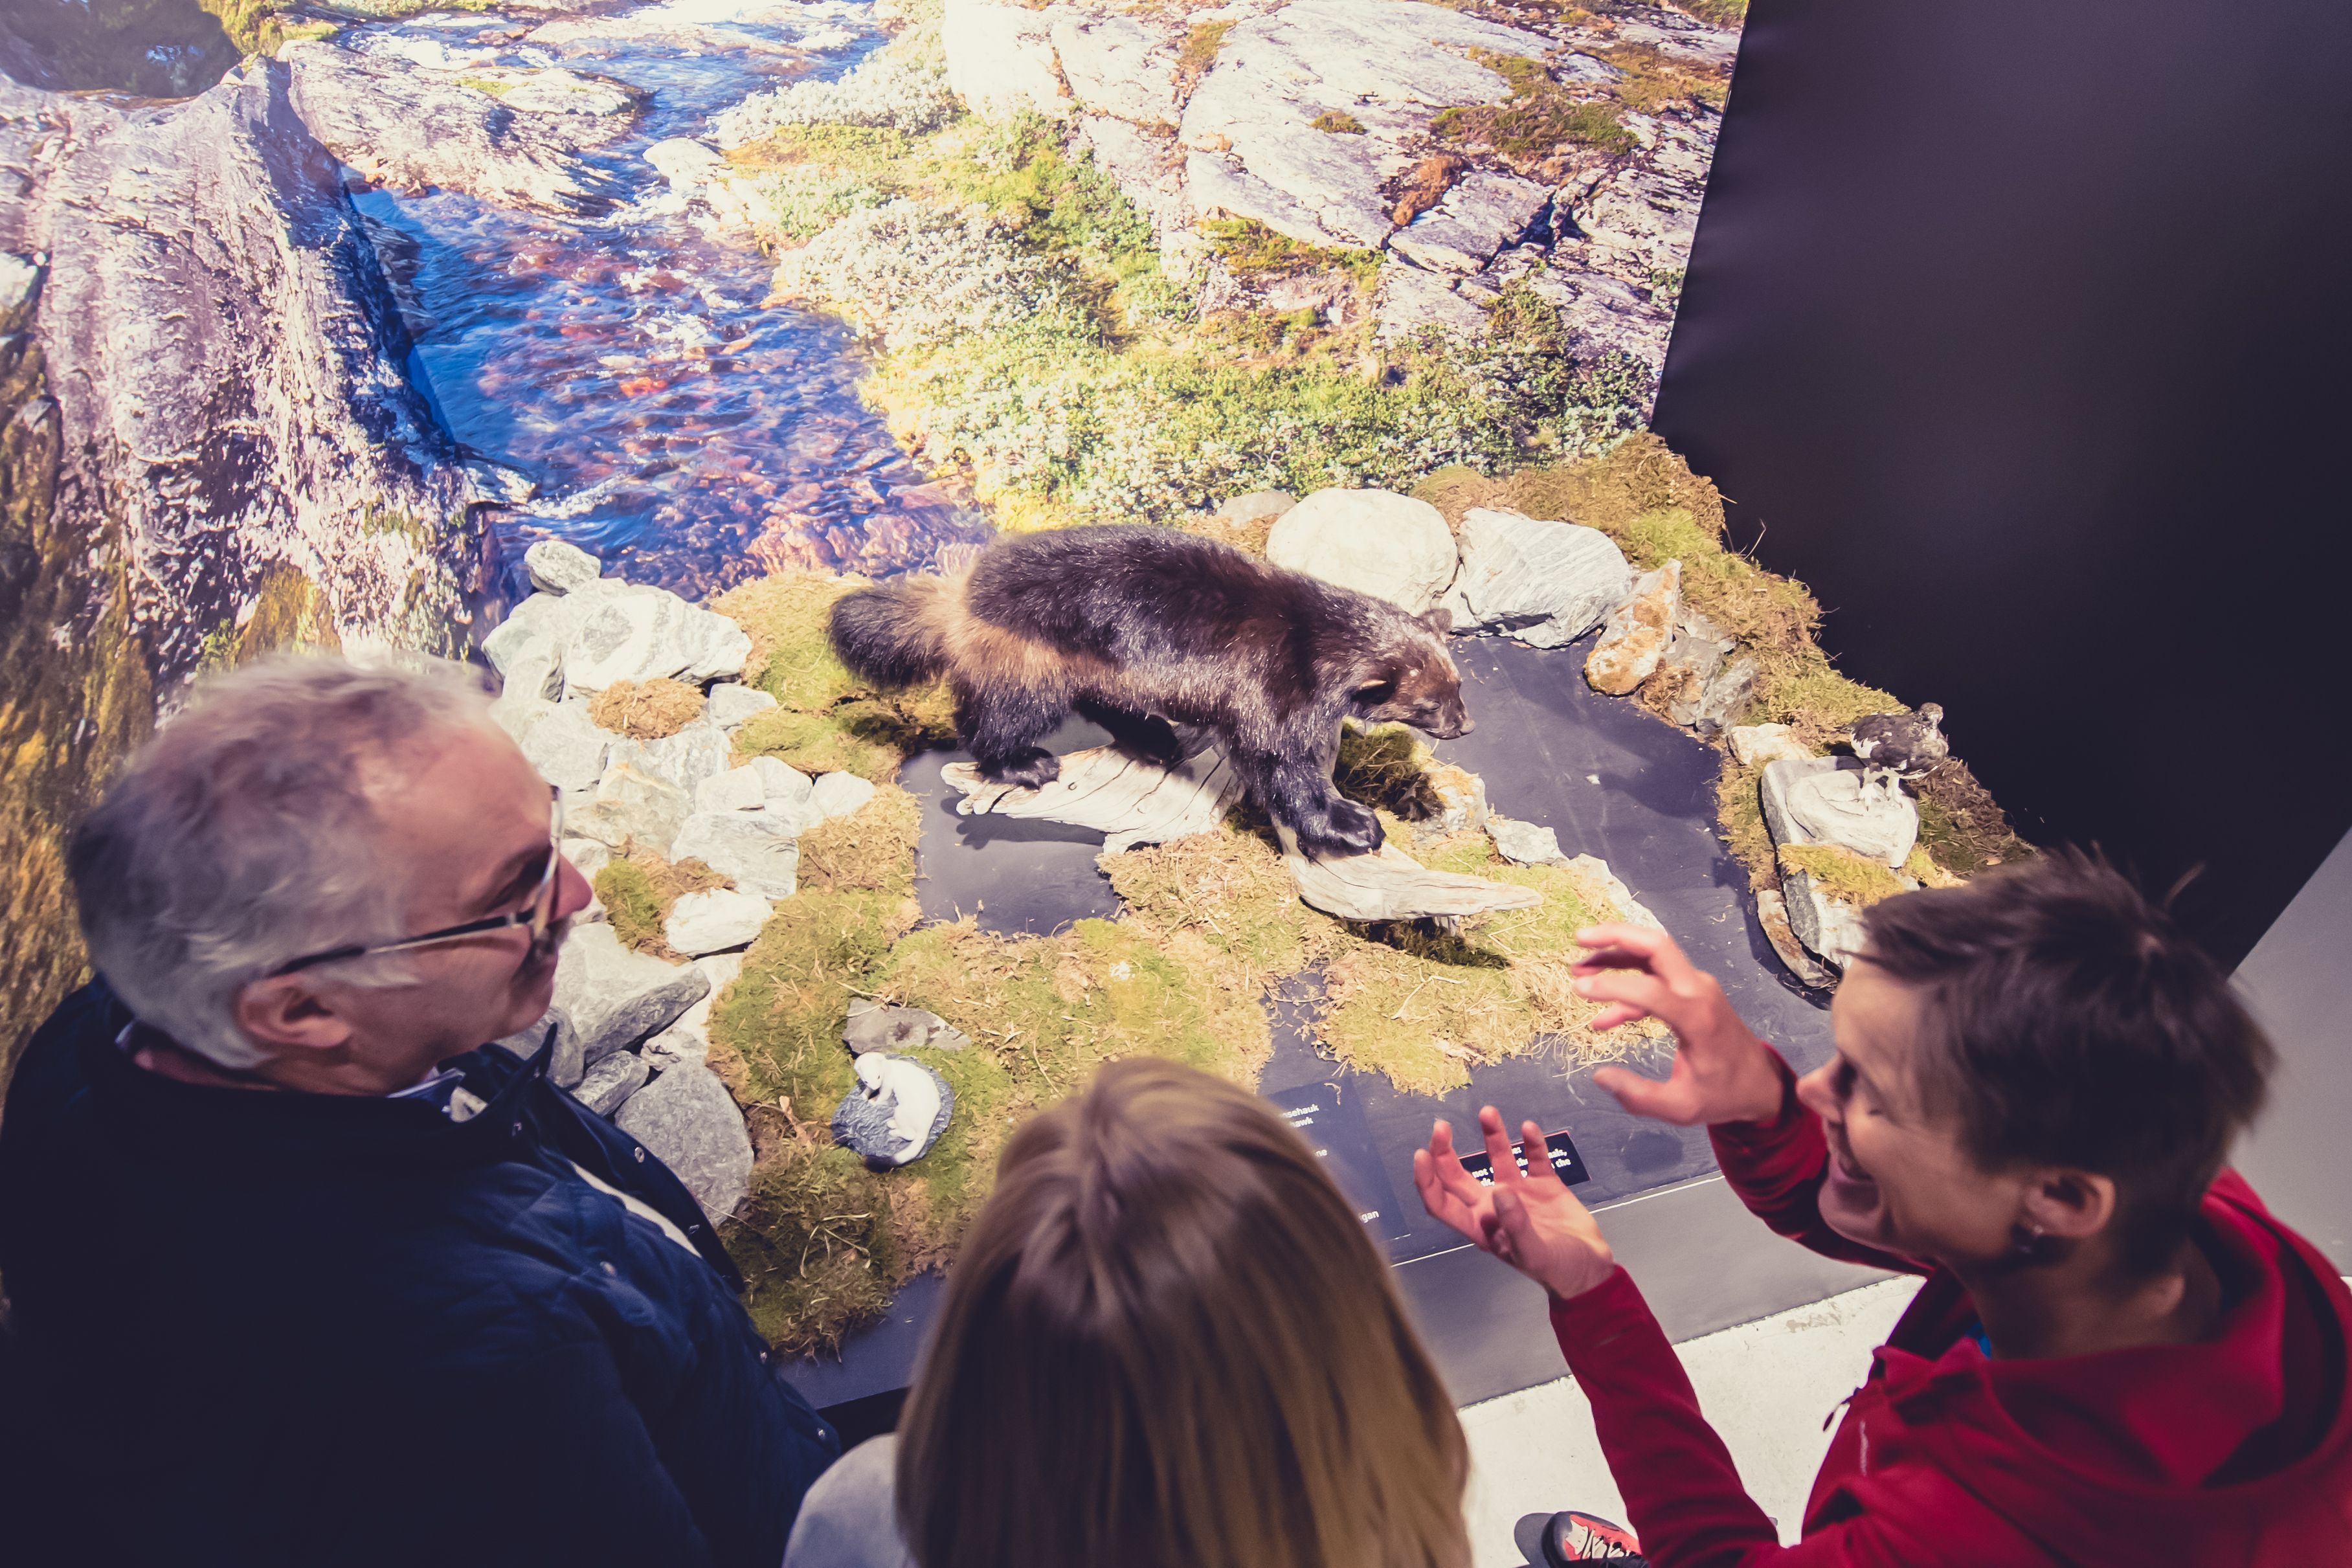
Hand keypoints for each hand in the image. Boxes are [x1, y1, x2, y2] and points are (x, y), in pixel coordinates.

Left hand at [1414, 1108, 1616, 1300]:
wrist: (1590, 1268)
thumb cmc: (1556, 1270)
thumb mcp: (1533, 1253)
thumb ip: (1515, 1224)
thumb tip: (1500, 1190)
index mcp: (1481, 1226)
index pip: (1441, 1202)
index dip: (1427, 1180)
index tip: (1421, 1154)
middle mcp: (1492, 1205)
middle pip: (1457, 1176)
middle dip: (1444, 1151)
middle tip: (1440, 1126)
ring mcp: (1518, 1192)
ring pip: (1497, 1158)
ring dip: (1492, 1135)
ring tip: (1488, 1112)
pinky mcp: (1544, 1184)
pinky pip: (1534, 1158)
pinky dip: (1531, 1143)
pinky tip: (1529, 1128)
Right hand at [1573, 923, 1786, 1126]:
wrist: (1760, 1083)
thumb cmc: (1723, 1094)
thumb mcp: (1681, 1107)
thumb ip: (1638, 1096)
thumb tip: (1600, 1077)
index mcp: (1698, 1018)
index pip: (1651, 990)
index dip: (1613, 987)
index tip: (1579, 990)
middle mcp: (1699, 991)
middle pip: (1657, 945)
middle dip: (1617, 935)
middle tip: (1580, 938)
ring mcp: (1697, 986)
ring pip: (1654, 953)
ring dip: (1616, 953)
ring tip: (1578, 968)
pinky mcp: (1693, 991)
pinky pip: (1656, 978)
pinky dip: (1627, 987)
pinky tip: (1602, 1016)